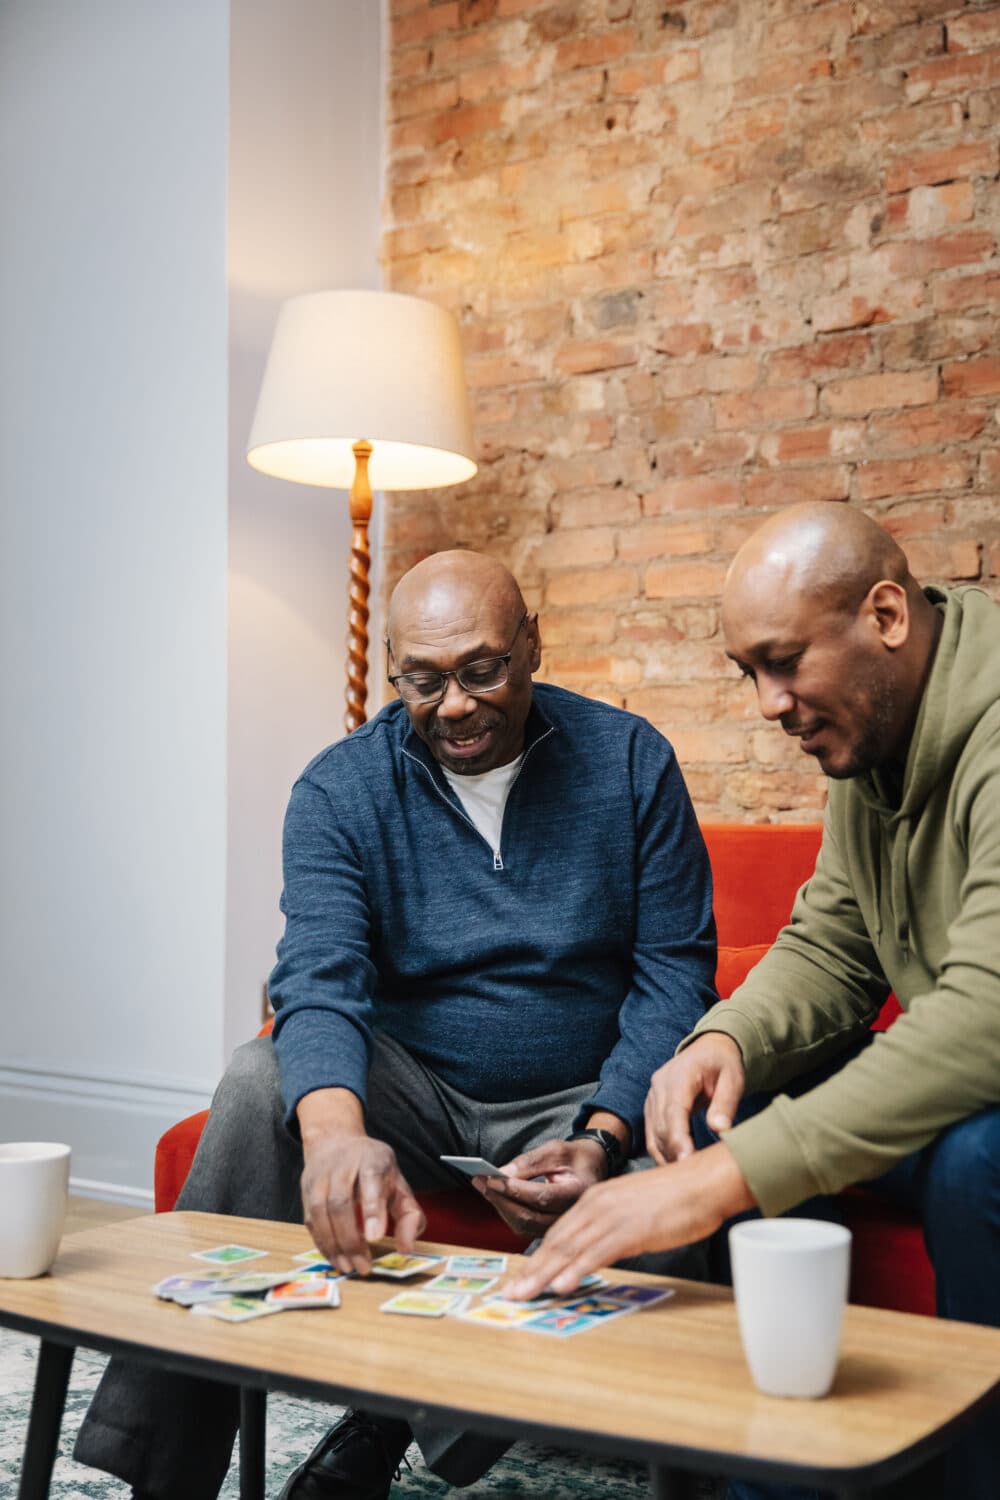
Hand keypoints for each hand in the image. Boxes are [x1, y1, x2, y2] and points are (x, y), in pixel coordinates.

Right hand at [300, 1133, 424, 1275]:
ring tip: (348, 1267)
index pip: (371, 1180)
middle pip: (341, 1203)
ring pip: (320, 1212)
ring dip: (333, 1245)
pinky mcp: (306, 1190)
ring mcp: (320, 1177)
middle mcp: (342, 1166)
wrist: (335, 1141)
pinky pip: (310, 1220)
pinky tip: (335, 1258)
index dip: (372, 1209)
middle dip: (351, 1239)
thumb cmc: (373, 1168)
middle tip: (363, 1265)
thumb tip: (406, 1248)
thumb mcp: (398, 1182)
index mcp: (371, 1159)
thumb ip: (408, 1213)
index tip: (375, 1238)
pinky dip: (321, 1243)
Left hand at [474, 1137, 609, 1238]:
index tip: (492, 1178)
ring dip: (500, 1206)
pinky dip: (507, 1212)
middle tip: (480, 1181)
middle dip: (501, 1199)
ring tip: (482, 1185)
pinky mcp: (550, 1230)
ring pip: (524, 1225)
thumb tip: (502, 1174)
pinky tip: (496, 1196)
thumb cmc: (574, 1157)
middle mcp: (571, 1216)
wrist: (592, 1169)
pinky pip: (524, 1227)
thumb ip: (530, 1162)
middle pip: (530, 1217)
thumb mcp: (556, 1150)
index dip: (515, 1189)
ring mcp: (561, 1227)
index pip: (542, 1197)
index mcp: (579, 1193)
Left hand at [504, 1142, 755, 1300]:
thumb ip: (610, 1227)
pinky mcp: (630, 1230)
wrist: (702, 1182)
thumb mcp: (632, 1210)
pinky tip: (562, 1285)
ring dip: (544, 1275)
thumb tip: (596, 1253)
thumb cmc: (674, 1199)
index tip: (521, 1279)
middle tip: (510, 1295)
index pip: (559, 1233)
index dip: (538, 1258)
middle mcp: (597, 1205)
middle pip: (556, 1242)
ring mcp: (612, 1217)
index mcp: (596, 1200)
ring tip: (524, 1295)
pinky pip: (597, 1253)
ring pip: (570, 1249)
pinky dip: (577, 1270)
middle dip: (531, 1271)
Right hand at [644, 1033, 745, 1165]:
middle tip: (692, 1178)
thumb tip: (719, 1128)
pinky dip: (662, 1151)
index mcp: (680, 1075)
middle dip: (674, 1153)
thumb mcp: (733, 1078)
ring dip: (667, 1155)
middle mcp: (660, 1085)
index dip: (678, 1138)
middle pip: (662, 1126)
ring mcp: (653, 1096)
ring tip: (685, 1177)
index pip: (674, 1111)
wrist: (708, 1050)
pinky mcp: (652, 1106)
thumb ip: (725, 1103)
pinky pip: (652, 1134)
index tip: (687, 1160)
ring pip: (654, 1133)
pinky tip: (676, 1166)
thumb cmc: (722, 1064)